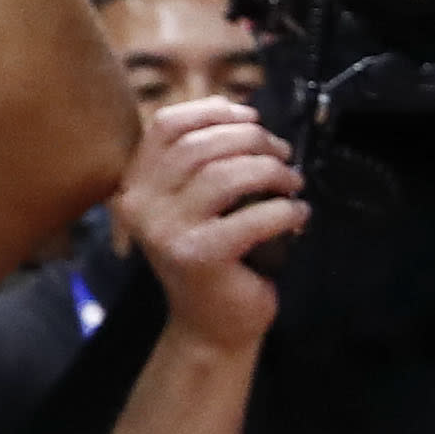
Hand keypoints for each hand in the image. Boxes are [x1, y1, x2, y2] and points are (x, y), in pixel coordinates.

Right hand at [116, 97, 304, 349]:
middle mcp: (141, 206)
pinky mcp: (199, 256)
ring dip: (273, 172)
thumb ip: (205, 160)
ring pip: (227, 175)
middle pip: (201, 146)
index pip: (167, 127)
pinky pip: (254, 217)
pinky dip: (286, 210)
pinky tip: (298, 215)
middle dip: (253, 140)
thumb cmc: (214, 257)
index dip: (213, 111)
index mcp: (136, 186)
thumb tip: (235, 109)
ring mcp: (166, 232)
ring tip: (293, 183)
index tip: (251, 116)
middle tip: (284, 155)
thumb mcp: (198, 203)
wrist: (211, 324)